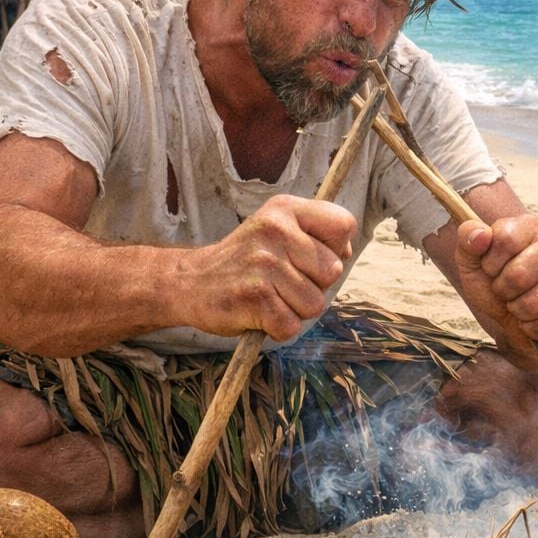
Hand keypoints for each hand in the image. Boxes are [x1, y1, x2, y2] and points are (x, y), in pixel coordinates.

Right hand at [182, 194, 356, 340]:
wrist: (191, 282)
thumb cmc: (245, 260)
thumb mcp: (277, 228)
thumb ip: (316, 234)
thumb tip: (346, 253)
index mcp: (285, 209)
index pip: (344, 225)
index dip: (337, 249)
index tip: (310, 257)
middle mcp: (275, 230)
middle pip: (334, 271)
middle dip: (314, 285)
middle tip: (281, 281)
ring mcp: (264, 263)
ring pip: (315, 303)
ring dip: (295, 309)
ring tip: (269, 296)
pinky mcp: (254, 297)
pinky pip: (292, 326)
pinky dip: (278, 328)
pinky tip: (259, 313)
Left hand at [454, 215, 537, 350]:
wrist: (514, 314)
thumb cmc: (493, 281)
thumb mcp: (471, 261)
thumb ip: (468, 240)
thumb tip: (479, 234)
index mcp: (527, 226)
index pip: (504, 241)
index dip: (490, 263)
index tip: (490, 269)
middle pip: (519, 274)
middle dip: (503, 290)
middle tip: (504, 290)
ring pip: (534, 301)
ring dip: (517, 310)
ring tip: (517, 304)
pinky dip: (532, 327)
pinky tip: (531, 319)